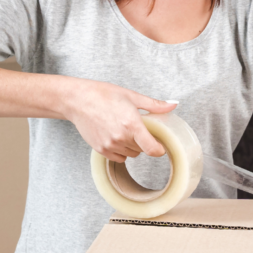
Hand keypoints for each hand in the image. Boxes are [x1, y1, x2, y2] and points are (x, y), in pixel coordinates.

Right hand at [61, 79, 176, 161]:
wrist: (78, 100)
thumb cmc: (104, 95)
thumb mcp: (132, 96)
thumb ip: (154, 105)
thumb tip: (173, 105)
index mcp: (131, 124)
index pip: (151, 148)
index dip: (159, 150)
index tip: (161, 146)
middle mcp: (121, 137)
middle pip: (142, 150)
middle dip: (144, 141)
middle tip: (140, 129)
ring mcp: (109, 145)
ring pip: (130, 154)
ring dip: (133, 146)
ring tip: (126, 130)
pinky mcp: (100, 149)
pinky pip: (118, 157)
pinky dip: (121, 151)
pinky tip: (118, 137)